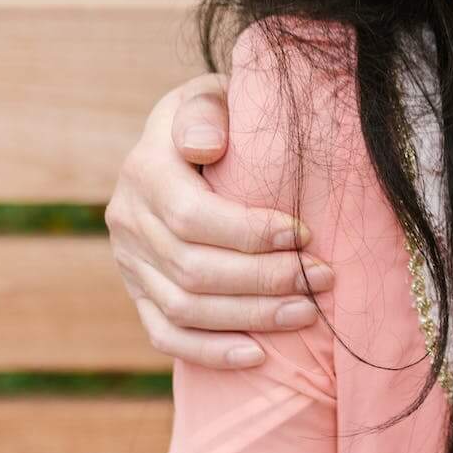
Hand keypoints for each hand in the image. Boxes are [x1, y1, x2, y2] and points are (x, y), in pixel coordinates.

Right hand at [104, 72, 332, 369]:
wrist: (184, 143)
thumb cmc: (217, 118)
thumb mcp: (210, 96)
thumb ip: (206, 112)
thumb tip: (206, 147)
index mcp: (145, 170)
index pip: (193, 216)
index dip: (251, 232)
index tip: (305, 234)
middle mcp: (128, 219)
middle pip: (194, 269)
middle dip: (265, 278)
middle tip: (324, 277)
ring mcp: (130, 262)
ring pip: (185, 308)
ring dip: (251, 317)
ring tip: (307, 312)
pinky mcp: (139, 292)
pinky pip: (165, 334)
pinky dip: (210, 351)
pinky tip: (257, 356)